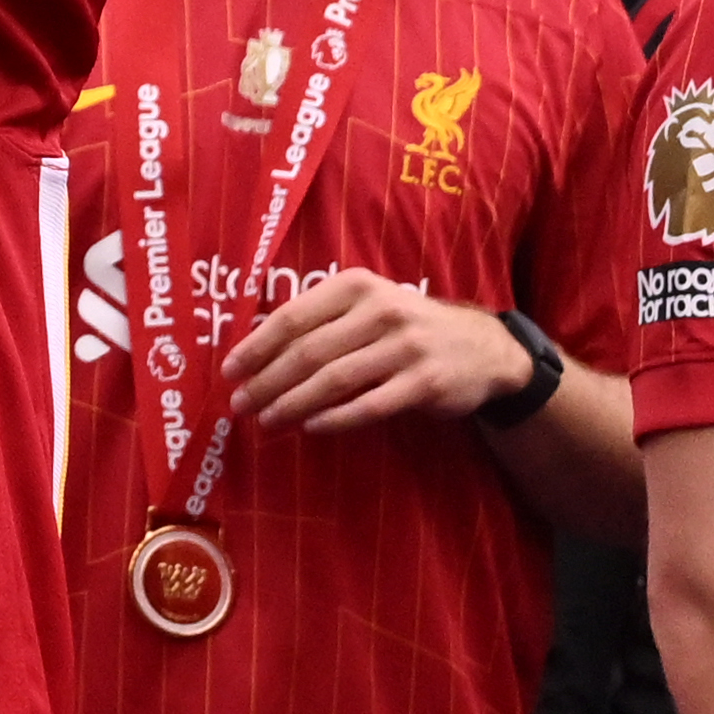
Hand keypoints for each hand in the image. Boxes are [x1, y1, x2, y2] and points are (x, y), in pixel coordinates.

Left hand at [223, 266, 525, 436]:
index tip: (230, 370)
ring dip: (292, 404)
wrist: (482, 349)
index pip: (294, 316)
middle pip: (308, 351)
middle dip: (267, 381)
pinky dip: (335, 418)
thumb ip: (323, 319)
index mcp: (357, 286)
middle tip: (241, 404)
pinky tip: (311, 427)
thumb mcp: (369, 306)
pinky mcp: (424, 382)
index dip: (257, 346)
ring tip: (267, 420)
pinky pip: (368, 405)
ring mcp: (405, 346)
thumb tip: (257, 347)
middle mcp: (381, 310)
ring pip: (333, 380)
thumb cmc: (409, 327)